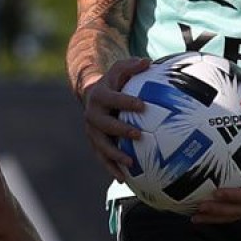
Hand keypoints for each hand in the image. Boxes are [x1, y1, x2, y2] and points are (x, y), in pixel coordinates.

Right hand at [80, 58, 150, 180]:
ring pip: (101, 146)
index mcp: (99, 96)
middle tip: (139, 135)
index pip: (112, 98)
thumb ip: (132, 65)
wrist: (94, 95)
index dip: (126, 102)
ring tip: (131, 163)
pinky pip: (102, 158)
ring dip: (114, 156)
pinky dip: (111, 168)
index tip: (142, 105)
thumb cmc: (114, 82)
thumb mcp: (120, 70)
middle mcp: (92, 114)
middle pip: (104, 125)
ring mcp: (92, 131)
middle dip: (121, 131)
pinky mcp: (95, 143)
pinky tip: (124, 179)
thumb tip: (148, 62)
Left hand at [192, 134, 240, 223]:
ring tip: (195, 218)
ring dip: (216, 217)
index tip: (216, 193)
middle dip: (218, 212)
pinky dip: (220, 213)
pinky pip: (236, 210)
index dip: (233, 196)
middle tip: (199, 209)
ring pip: (235, 214)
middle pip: (239, 210)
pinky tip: (205, 213)